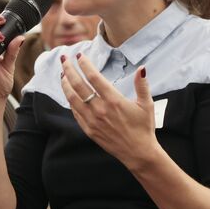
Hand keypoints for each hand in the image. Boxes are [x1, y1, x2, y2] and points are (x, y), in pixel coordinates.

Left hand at [61, 53, 158, 169]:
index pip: (94, 77)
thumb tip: (142, 68)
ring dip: (65, 84)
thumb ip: (142, 85)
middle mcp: (100, 109)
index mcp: (114, 100)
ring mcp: (92, 120)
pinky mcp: (89, 130)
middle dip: (69, 69)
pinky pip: (75, 112)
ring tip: (63, 74)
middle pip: (78, 85)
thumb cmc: (144, 127)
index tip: (80, 56)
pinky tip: (69, 94)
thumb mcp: (146, 104)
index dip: (85, 65)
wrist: (138, 152)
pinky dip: (70, 100)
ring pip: (72, 98)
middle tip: (64, 59)